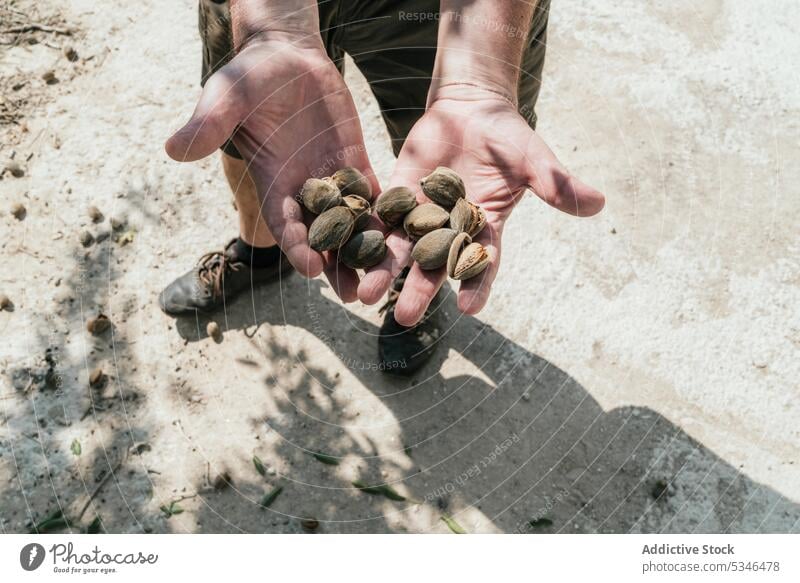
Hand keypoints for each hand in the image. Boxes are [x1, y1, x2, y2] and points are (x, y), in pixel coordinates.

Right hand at [165, 32, 378, 301]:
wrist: (287, 58)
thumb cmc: (251, 76)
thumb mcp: (226, 96)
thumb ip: (207, 123)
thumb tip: (172, 149)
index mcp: (272, 183)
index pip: (284, 224)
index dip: (297, 247)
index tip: (312, 269)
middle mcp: (302, 190)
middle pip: (322, 238)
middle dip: (338, 267)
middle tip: (357, 296)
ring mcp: (332, 180)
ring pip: (352, 225)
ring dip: (368, 253)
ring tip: (387, 282)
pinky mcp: (356, 164)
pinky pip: (375, 194)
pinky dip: (389, 216)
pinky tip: (408, 238)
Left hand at [358, 85, 604, 325]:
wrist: (471, 109)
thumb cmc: (508, 136)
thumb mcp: (533, 158)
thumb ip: (556, 183)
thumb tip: (599, 203)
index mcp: (485, 229)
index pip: (483, 263)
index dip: (476, 285)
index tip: (469, 309)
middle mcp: (450, 231)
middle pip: (434, 267)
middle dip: (419, 291)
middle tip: (402, 317)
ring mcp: (420, 216)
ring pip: (400, 250)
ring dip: (384, 272)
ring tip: (365, 296)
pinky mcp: (396, 197)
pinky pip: (378, 219)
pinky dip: (363, 236)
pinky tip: (345, 254)